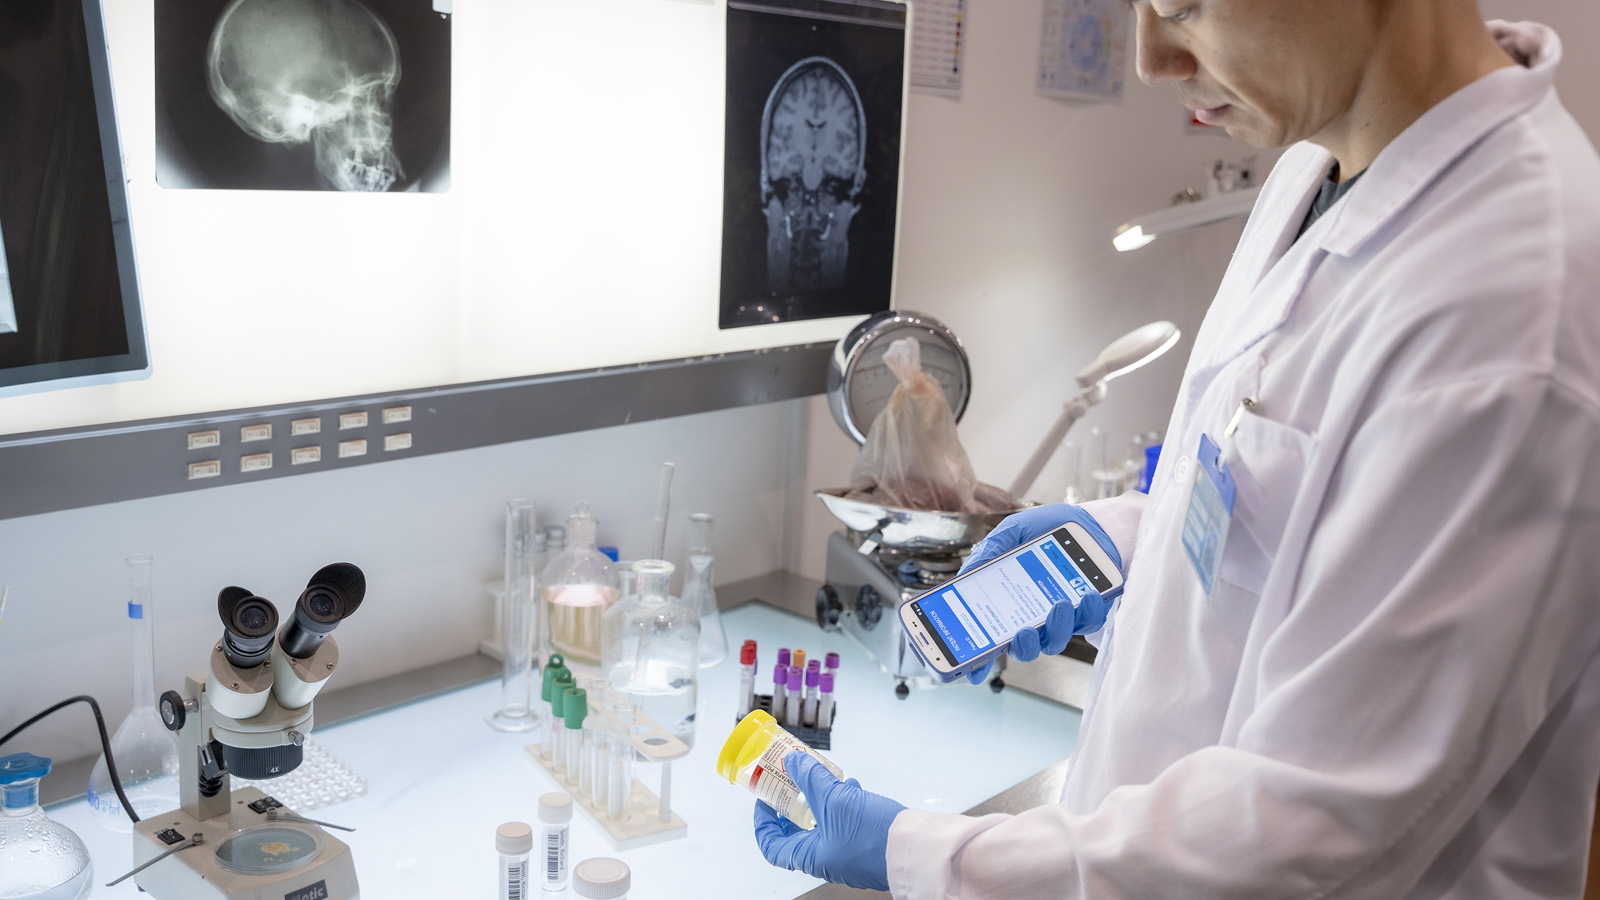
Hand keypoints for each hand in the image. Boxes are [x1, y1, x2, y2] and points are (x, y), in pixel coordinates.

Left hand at [753, 751, 906, 891]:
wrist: (917, 847)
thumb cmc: (874, 836)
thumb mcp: (833, 799)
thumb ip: (810, 778)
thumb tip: (792, 762)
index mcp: (812, 857)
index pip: (773, 847)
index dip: (763, 823)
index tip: (764, 802)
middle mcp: (828, 858)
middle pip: (798, 833)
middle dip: (794, 805)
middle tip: (790, 784)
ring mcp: (848, 853)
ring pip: (824, 824)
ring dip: (820, 800)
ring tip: (823, 779)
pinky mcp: (867, 844)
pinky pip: (846, 823)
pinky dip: (843, 804)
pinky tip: (851, 788)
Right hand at [960, 504, 1121, 684]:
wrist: (1087, 522)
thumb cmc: (1047, 527)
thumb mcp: (1014, 531)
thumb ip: (992, 549)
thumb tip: (969, 572)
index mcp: (1008, 602)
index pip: (991, 637)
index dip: (980, 660)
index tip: (974, 671)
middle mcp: (1032, 617)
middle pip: (1023, 649)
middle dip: (1022, 646)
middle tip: (1022, 631)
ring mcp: (1060, 618)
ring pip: (1055, 641)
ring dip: (1056, 627)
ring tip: (1060, 603)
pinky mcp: (1087, 613)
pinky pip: (1086, 623)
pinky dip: (1087, 612)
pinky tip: (1087, 594)